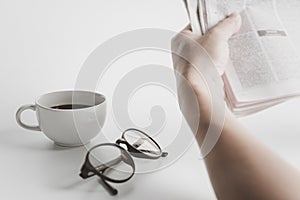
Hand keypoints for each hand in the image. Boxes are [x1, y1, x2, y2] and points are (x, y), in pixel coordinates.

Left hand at [172, 13, 240, 128]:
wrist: (201, 92)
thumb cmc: (200, 66)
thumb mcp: (217, 37)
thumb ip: (226, 25)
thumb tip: (232, 19)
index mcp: (180, 39)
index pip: (197, 24)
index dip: (212, 23)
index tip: (225, 23)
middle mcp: (181, 53)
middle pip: (204, 40)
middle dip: (218, 40)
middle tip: (228, 39)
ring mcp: (189, 67)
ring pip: (208, 55)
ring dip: (219, 54)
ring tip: (226, 54)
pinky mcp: (198, 78)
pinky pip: (210, 68)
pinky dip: (219, 66)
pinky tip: (225, 67)